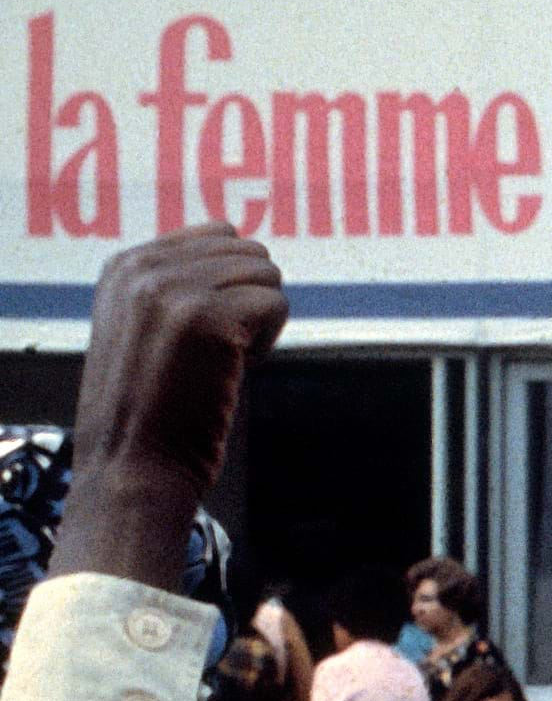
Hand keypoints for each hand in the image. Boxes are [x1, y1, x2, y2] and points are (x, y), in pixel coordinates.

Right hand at [48, 223, 287, 588]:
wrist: (131, 466)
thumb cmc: (149, 409)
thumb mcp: (141, 326)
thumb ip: (174, 283)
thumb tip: (238, 244)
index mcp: (124, 266)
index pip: (218, 235)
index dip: (231, 286)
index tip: (202, 333)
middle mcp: (143, 269)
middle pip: (249, 252)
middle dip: (249, 302)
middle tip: (215, 353)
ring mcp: (172, 290)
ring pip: (267, 275)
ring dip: (259, 323)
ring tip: (217, 363)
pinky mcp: (206, 318)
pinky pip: (277, 305)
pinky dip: (266, 344)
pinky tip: (230, 373)